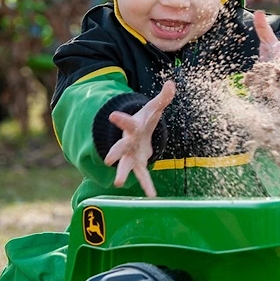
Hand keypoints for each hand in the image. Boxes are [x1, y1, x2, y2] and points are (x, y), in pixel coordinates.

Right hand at [103, 80, 175, 197]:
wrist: (137, 132)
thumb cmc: (145, 119)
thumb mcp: (153, 108)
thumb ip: (163, 97)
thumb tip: (171, 84)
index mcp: (133, 127)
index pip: (127, 122)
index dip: (120, 119)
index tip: (112, 116)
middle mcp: (128, 142)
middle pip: (120, 148)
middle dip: (115, 153)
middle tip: (108, 159)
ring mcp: (130, 155)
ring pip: (125, 165)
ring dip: (123, 174)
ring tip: (118, 184)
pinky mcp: (137, 164)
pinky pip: (142, 176)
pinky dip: (147, 185)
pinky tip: (152, 195)